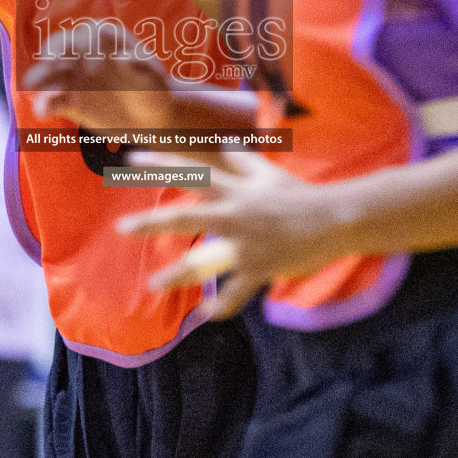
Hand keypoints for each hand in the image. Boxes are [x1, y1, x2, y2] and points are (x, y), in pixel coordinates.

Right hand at [22, 21, 176, 131]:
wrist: (151, 117)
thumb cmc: (155, 90)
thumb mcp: (154, 78)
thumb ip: (141, 67)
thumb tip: (125, 59)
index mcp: (107, 40)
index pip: (90, 33)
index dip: (88, 46)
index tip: (93, 68)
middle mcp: (85, 54)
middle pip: (63, 47)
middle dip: (55, 53)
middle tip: (52, 64)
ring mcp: (74, 77)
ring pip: (51, 73)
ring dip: (40, 77)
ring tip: (32, 87)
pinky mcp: (68, 100)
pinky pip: (52, 100)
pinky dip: (44, 104)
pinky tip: (42, 112)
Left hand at [116, 150, 351, 318]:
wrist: (335, 218)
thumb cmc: (299, 194)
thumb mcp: (268, 172)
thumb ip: (242, 159)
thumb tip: (225, 141)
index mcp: (235, 189)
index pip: (191, 173)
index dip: (160, 166)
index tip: (129, 161)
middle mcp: (235, 214)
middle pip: (186, 217)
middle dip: (151, 222)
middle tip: (121, 227)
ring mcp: (247, 244)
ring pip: (206, 262)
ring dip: (177, 274)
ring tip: (153, 285)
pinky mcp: (260, 268)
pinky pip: (237, 292)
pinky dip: (223, 306)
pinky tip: (207, 316)